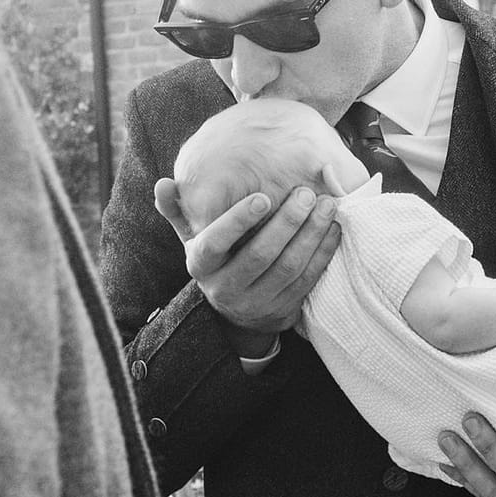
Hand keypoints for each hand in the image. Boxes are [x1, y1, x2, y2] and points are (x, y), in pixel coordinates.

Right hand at [153, 177, 339, 351]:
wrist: (236, 312)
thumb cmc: (216, 259)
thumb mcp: (192, 238)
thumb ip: (177, 210)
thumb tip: (161, 184)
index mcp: (201, 265)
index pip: (215, 244)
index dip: (237, 221)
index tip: (262, 197)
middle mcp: (225, 288)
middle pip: (260, 255)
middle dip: (286, 223)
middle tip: (306, 194)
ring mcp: (256, 303)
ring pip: (288, 268)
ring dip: (311, 235)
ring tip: (327, 205)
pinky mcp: (282, 310)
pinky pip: (307, 280)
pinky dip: (323, 253)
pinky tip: (334, 229)